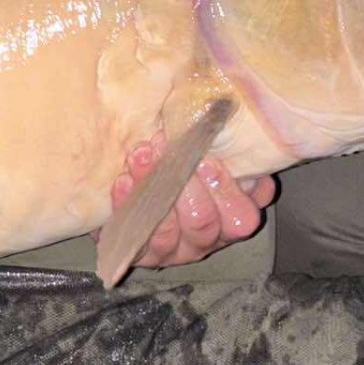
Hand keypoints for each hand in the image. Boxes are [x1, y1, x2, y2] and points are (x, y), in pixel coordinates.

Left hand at [101, 134, 276, 267]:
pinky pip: (133, 236)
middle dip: (184, 185)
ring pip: (167, 232)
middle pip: (203, 224)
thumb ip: (220, 147)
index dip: (225, 191)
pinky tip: (122, 180)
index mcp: (231, 219)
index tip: (206, 160)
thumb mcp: (209, 157)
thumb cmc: (186, 167)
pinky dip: (126, 205)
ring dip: (152, 190)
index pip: (241, 217)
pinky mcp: (141, 254)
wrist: (142, 193)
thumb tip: (221, 110)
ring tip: (141, 156)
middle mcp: (206, 240)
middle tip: (168, 149)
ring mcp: (173, 251)